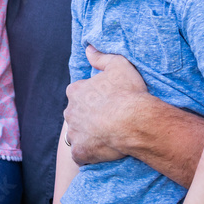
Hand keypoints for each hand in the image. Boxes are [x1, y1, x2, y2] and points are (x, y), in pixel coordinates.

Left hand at [63, 46, 148, 164]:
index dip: (93, 99)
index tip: (107, 103)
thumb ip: (101, 57)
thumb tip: (88, 48)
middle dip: (87, 117)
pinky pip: (81, 155)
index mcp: (75, 91)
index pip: (79, 94)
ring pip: (77, 134)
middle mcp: (69, 111)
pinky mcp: (80, 152)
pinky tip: (100, 154)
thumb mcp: (119, 65)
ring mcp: (73, 133)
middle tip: (108, 121)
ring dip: (87, 136)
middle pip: (76, 114)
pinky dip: (88, 155)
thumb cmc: (127, 93)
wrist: (133, 121)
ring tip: (105, 138)